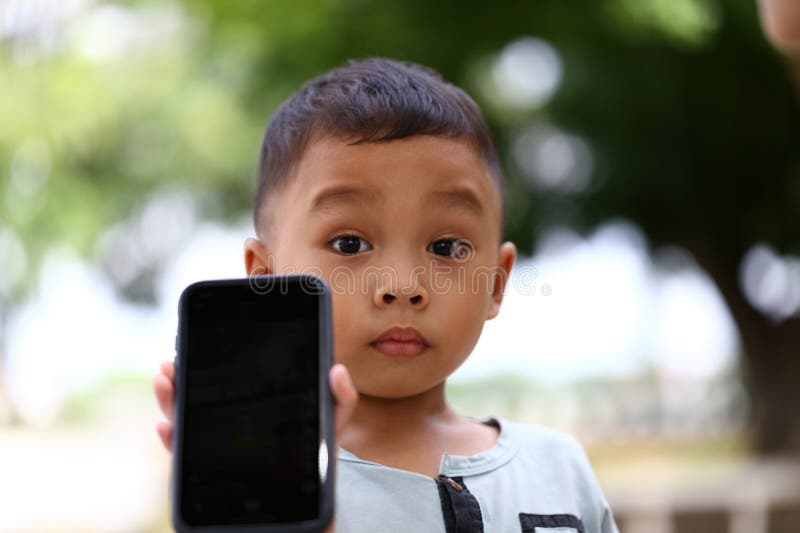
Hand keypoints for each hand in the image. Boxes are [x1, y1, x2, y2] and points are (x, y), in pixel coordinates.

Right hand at [153, 360, 358, 531]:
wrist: (310, 505)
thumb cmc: (317, 459)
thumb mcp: (331, 424)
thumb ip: (340, 398)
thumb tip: (338, 369)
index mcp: (256, 410)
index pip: (227, 385)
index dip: (207, 367)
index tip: (193, 349)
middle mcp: (232, 427)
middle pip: (199, 400)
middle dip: (181, 381)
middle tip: (170, 364)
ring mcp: (222, 450)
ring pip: (188, 424)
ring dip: (171, 403)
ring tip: (165, 381)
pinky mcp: (215, 476)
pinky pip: (188, 459)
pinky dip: (173, 443)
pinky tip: (166, 428)